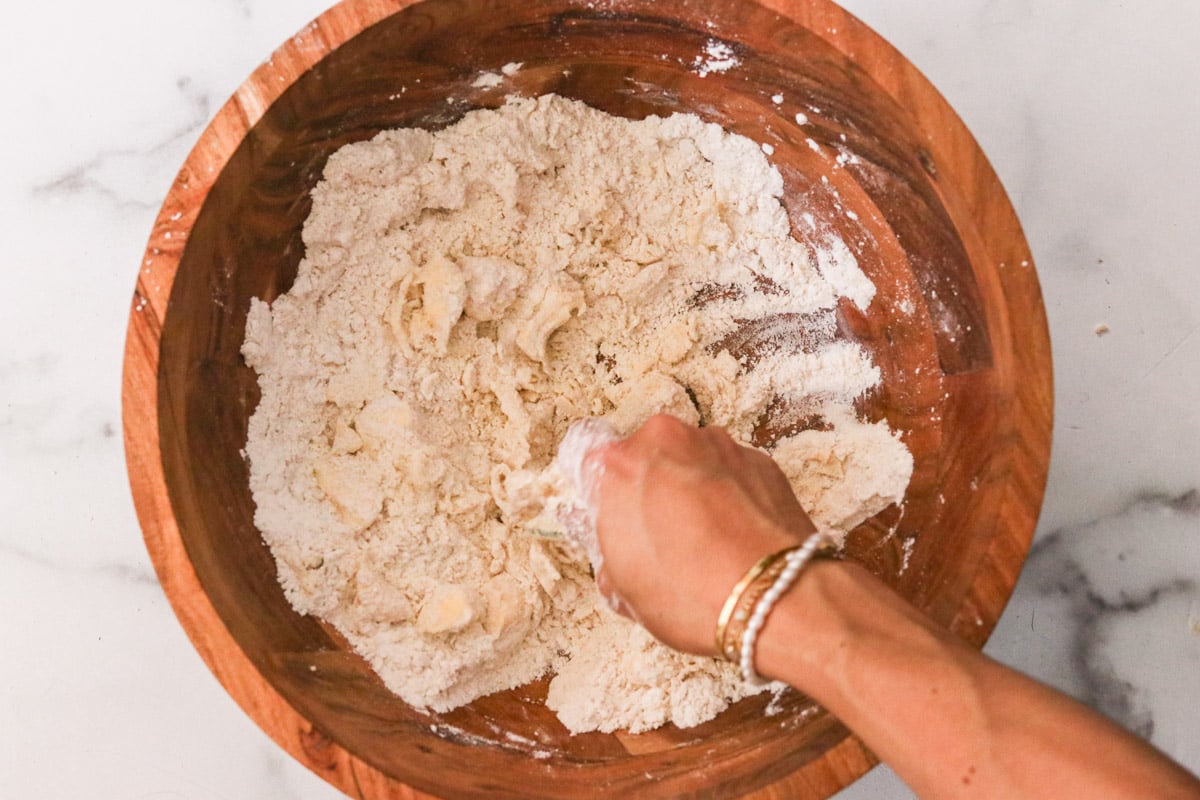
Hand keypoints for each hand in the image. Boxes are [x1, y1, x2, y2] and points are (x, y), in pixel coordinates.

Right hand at [583, 414, 816, 654]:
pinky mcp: (759, 458)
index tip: (612, 510)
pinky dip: (731, 495)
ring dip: (693, 488)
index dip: (602, 488)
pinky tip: (735, 536)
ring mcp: (717, 444)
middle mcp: (665, 440)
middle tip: (660, 534)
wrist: (776, 597)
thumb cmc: (693, 593)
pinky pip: (732, 472)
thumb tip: (616, 545)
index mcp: (618, 466)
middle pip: (646, 456)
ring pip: (692, 460)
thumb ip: (609, 549)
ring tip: (705, 540)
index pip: (591, 459)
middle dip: (651, 487)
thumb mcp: (623, 588)